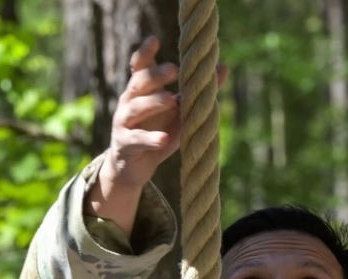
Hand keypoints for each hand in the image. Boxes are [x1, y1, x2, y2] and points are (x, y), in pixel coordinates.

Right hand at [103, 35, 228, 193]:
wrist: (132, 168)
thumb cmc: (157, 134)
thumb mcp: (179, 113)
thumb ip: (197, 93)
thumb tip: (224, 67)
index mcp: (140, 91)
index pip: (139, 66)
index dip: (145, 53)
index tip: (154, 40)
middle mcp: (129, 102)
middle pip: (139, 83)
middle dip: (156, 75)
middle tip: (174, 69)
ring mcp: (124, 122)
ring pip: (136, 108)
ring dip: (154, 102)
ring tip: (172, 100)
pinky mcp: (125, 145)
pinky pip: (137, 139)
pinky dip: (151, 139)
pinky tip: (164, 139)